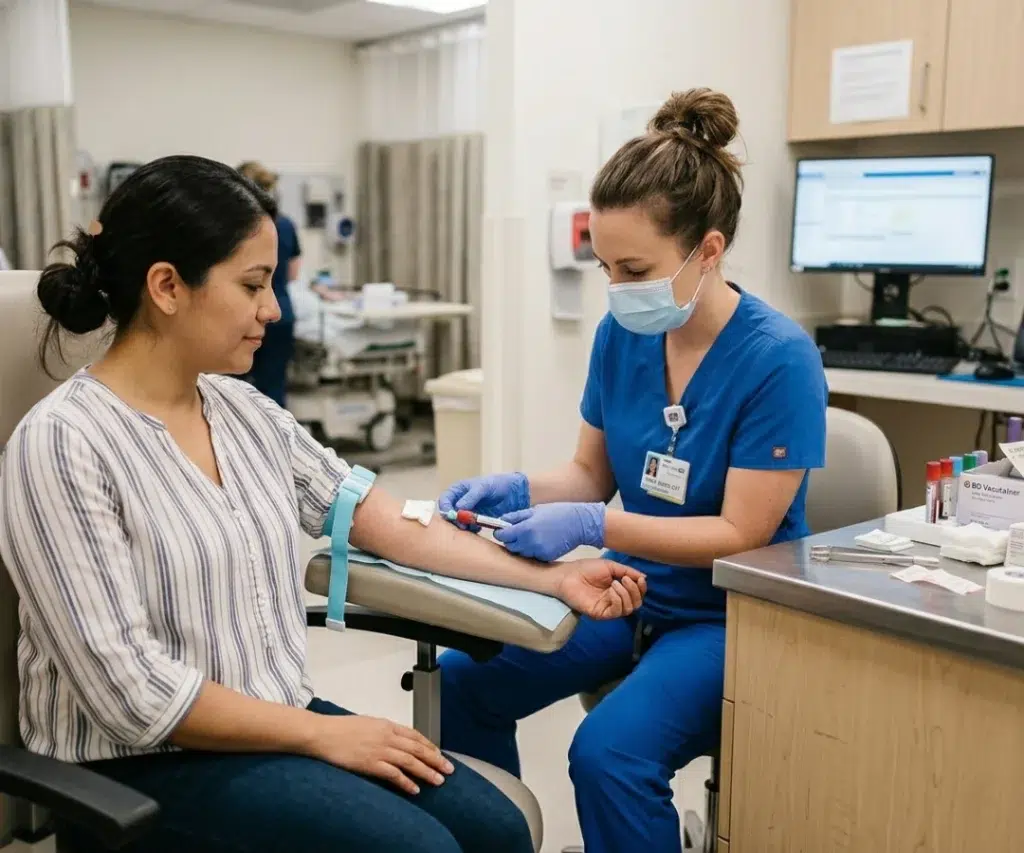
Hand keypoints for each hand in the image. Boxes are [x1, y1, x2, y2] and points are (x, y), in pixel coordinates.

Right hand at [304, 714, 454, 795]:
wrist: (321, 734)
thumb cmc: (340, 729)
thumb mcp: (367, 723)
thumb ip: (382, 730)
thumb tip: (395, 739)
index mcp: (386, 725)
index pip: (415, 735)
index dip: (429, 746)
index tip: (439, 755)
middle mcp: (386, 736)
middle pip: (417, 749)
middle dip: (435, 760)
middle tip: (448, 770)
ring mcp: (379, 750)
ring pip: (410, 762)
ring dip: (426, 772)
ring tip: (438, 781)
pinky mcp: (370, 763)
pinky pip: (393, 774)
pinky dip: (406, 782)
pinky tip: (415, 789)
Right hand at [438, 472, 530, 526]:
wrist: (514, 492)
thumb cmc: (497, 484)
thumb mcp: (484, 487)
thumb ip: (471, 496)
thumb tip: (458, 508)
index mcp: (458, 490)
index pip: (444, 499)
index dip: (445, 508)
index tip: (451, 515)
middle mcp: (460, 501)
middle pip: (449, 513)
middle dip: (454, 520)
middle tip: (462, 525)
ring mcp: (468, 512)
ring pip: (458, 522)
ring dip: (462, 526)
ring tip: (472, 527)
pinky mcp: (476, 520)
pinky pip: (469, 528)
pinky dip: (471, 530)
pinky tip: (479, 528)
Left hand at [494, 502, 605, 561]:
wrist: (579, 523)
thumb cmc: (558, 513)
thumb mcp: (535, 510)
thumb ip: (516, 517)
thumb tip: (501, 520)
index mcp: (526, 528)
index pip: (503, 535)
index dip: (501, 532)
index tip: (502, 530)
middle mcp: (531, 542)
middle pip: (510, 546)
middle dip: (510, 540)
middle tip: (517, 533)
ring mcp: (539, 552)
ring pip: (521, 553)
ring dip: (522, 546)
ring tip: (531, 536)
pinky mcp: (546, 558)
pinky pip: (533, 556)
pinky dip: (533, 551)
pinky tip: (540, 542)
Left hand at [554, 559, 645, 619]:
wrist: (568, 575)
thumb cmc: (586, 569)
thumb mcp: (610, 566)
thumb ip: (627, 571)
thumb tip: (644, 577)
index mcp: (618, 589)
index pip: (636, 593)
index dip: (641, 588)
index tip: (640, 579)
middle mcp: (615, 600)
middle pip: (636, 603)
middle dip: (635, 591)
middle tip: (626, 580)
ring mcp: (608, 607)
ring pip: (628, 609)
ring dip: (626, 594)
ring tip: (616, 583)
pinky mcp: (600, 613)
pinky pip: (617, 612)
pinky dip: (618, 600)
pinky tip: (612, 590)